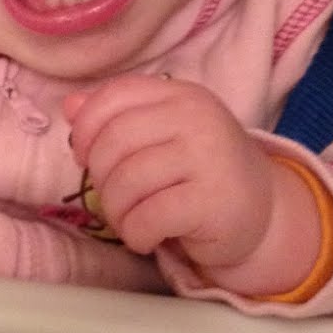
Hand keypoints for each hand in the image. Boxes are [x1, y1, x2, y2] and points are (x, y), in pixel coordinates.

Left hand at [63, 75, 320, 294]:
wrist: (262, 212)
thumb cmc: (200, 172)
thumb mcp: (162, 136)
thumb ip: (117, 119)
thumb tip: (71, 108)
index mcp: (179, 95)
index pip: (113, 96)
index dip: (86, 129)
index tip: (87, 157)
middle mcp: (196, 118)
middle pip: (112, 143)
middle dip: (100, 179)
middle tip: (116, 199)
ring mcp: (207, 157)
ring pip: (125, 183)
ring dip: (117, 213)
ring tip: (133, 221)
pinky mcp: (212, 201)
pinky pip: (146, 218)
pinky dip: (137, 235)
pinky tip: (150, 238)